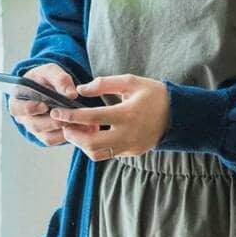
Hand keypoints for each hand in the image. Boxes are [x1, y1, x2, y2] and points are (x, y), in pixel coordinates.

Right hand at [8, 64, 81, 146]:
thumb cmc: (44, 79)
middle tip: (67, 117)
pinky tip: (81, 127)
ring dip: (63, 129)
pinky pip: (55, 140)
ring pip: (46, 135)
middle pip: (35, 125)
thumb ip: (60, 79)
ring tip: (80, 122)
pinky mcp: (45, 136)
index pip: (18, 109)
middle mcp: (23, 118)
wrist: (48, 88)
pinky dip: (68, 135)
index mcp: (17, 101)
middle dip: (53, 121)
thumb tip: (71, 94)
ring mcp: (34, 129)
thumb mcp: (50, 72)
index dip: (30, 108)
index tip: (44, 105)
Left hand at [48, 74, 170, 160]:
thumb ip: (104, 84)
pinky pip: (106, 154)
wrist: (178, 114)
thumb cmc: (154, 94)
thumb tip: (81, 89)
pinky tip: (91, 134)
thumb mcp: (131, 82)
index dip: (71, 116)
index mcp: (127, 114)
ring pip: (96, 153)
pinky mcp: (130, 153)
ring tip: (77, 129)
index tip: (57, 112)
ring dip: (81, 144)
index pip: (92, 117)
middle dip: (71, 134)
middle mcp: (127, 134)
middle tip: (63, 124)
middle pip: (90, 142)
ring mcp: (129, 146)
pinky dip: (94, 147)